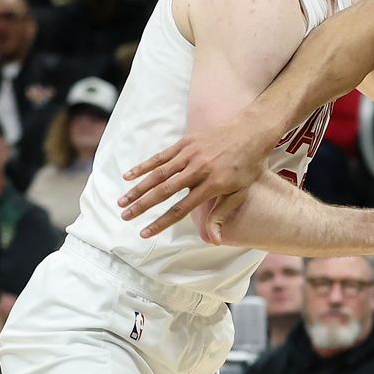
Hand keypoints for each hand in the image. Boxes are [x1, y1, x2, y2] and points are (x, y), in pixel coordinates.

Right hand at [122, 119, 270, 230]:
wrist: (251, 132)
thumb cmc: (248, 166)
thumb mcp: (240, 193)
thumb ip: (222, 215)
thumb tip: (214, 241)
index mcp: (212, 185)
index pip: (181, 208)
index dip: (161, 222)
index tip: (144, 233)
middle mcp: (198, 170)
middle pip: (164, 191)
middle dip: (142, 206)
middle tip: (125, 217)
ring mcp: (190, 155)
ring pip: (158, 174)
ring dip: (138, 188)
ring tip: (122, 201)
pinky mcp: (185, 143)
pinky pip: (161, 156)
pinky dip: (144, 166)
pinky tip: (128, 176)